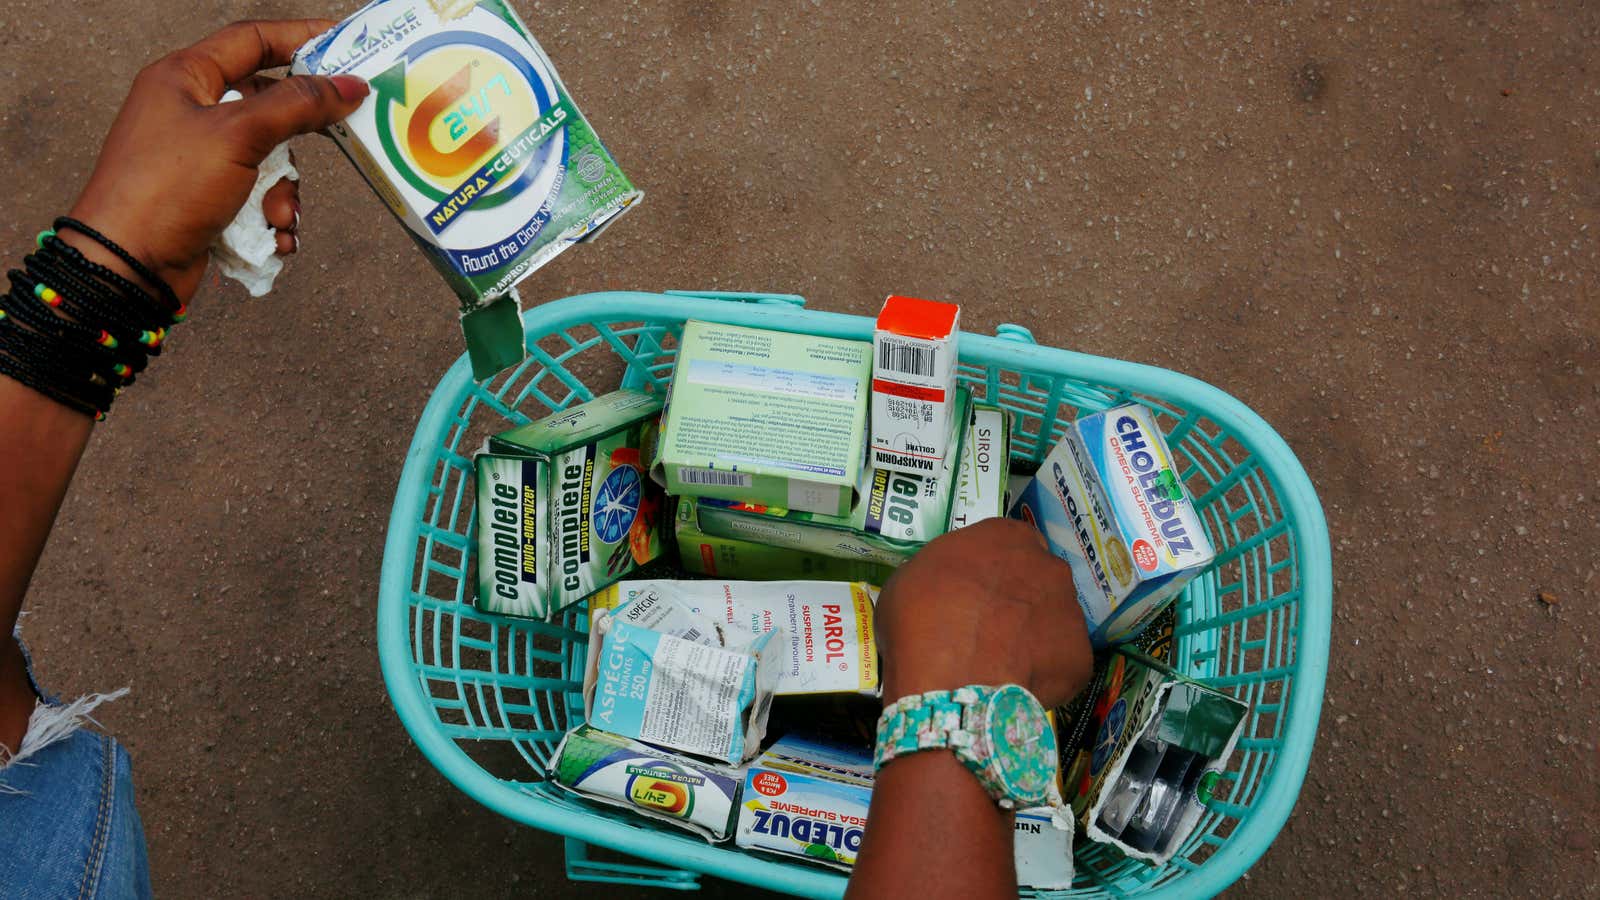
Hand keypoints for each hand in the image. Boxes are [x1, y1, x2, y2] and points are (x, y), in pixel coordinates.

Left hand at [65, 20, 369, 301]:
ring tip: (277, 216)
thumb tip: (349, 85)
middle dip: (300, 136)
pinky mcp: (208, 197)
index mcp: (184, 77)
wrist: (127, 265)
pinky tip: (274, 238)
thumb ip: (297, 105)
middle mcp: (190, 110)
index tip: (345, 45)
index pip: (252, 41)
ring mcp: (199, 156)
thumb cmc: (167, 188)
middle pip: (269, 104)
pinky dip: (272, 216)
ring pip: (270, 158)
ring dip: (284, 191)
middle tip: (340, 133)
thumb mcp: (238, 134)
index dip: (301, 38)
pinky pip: (258, 194)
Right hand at [875, 518, 1092, 708]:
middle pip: (1039, 580)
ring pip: (1054, 622)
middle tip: (990, 630)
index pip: (1009, 545)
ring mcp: (1070, 611)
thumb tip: (947, 592)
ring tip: (1003, 665)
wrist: (948, 679)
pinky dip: (1044, 676)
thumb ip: (942, 574)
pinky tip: (1017, 687)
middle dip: (1019, 602)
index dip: (994, 571)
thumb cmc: (919, 619)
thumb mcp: (911, 579)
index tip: (977, 593)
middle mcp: (1048, 565)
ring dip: (1034, 637)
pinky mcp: (1080, 658)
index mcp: (1007, 536)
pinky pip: (1062, 665)